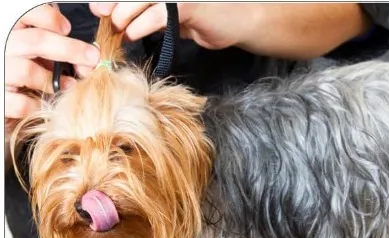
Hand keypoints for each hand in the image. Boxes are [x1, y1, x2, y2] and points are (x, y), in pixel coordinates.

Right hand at [5, 5, 98, 133]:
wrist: (6, 97)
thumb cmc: (24, 73)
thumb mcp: (37, 53)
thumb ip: (56, 48)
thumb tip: (89, 55)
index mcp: (9, 32)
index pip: (25, 14)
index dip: (47, 17)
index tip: (67, 28)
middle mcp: (1, 48)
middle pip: (35, 41)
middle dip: (69, 49)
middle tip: (92, 57)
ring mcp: (0, 74)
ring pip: (28, 71)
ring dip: (54, 81)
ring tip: (70, 85)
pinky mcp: (1, 101)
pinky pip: (22, 103)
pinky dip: (39, 105)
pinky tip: (46, 103)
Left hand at [89, 3, 241, 50]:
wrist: (240, 20)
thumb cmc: (208, 17)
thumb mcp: (176, 14)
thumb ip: (153, 14)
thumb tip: (122, 19)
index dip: (112, 0)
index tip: (99, 9)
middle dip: (113, 6)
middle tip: (106, 22)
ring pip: (138, 2)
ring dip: (124, 18)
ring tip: (119, 31)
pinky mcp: (185, 6)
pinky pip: (155, 16)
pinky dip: (140, 26)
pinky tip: (132, 34)